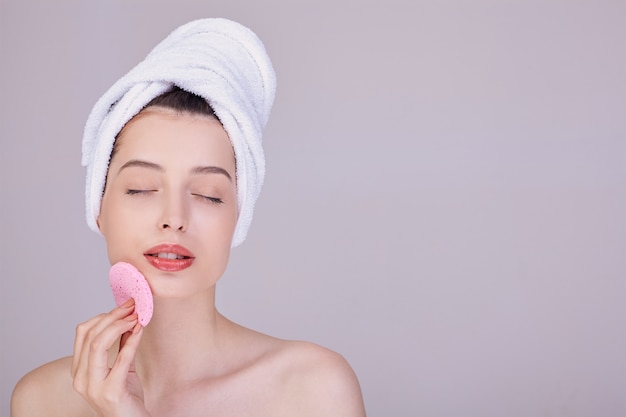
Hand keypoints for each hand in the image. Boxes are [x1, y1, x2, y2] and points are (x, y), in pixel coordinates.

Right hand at [71, 299, 150, 416]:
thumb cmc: (126, 397)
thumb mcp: (121, 366)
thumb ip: (120, 345)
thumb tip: (127, 318)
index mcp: (79, 370)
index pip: (82, 333)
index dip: (103, 315)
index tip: (122, 306)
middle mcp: (81, 378)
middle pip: (90, 335)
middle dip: (112, 316)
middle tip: (132, 307)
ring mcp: (93, 386)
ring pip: (98, 344)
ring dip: (119, 325)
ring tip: (136, 317)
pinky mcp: (110, 391)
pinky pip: (121, 359)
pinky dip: (131, 340)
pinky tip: (140, 330)